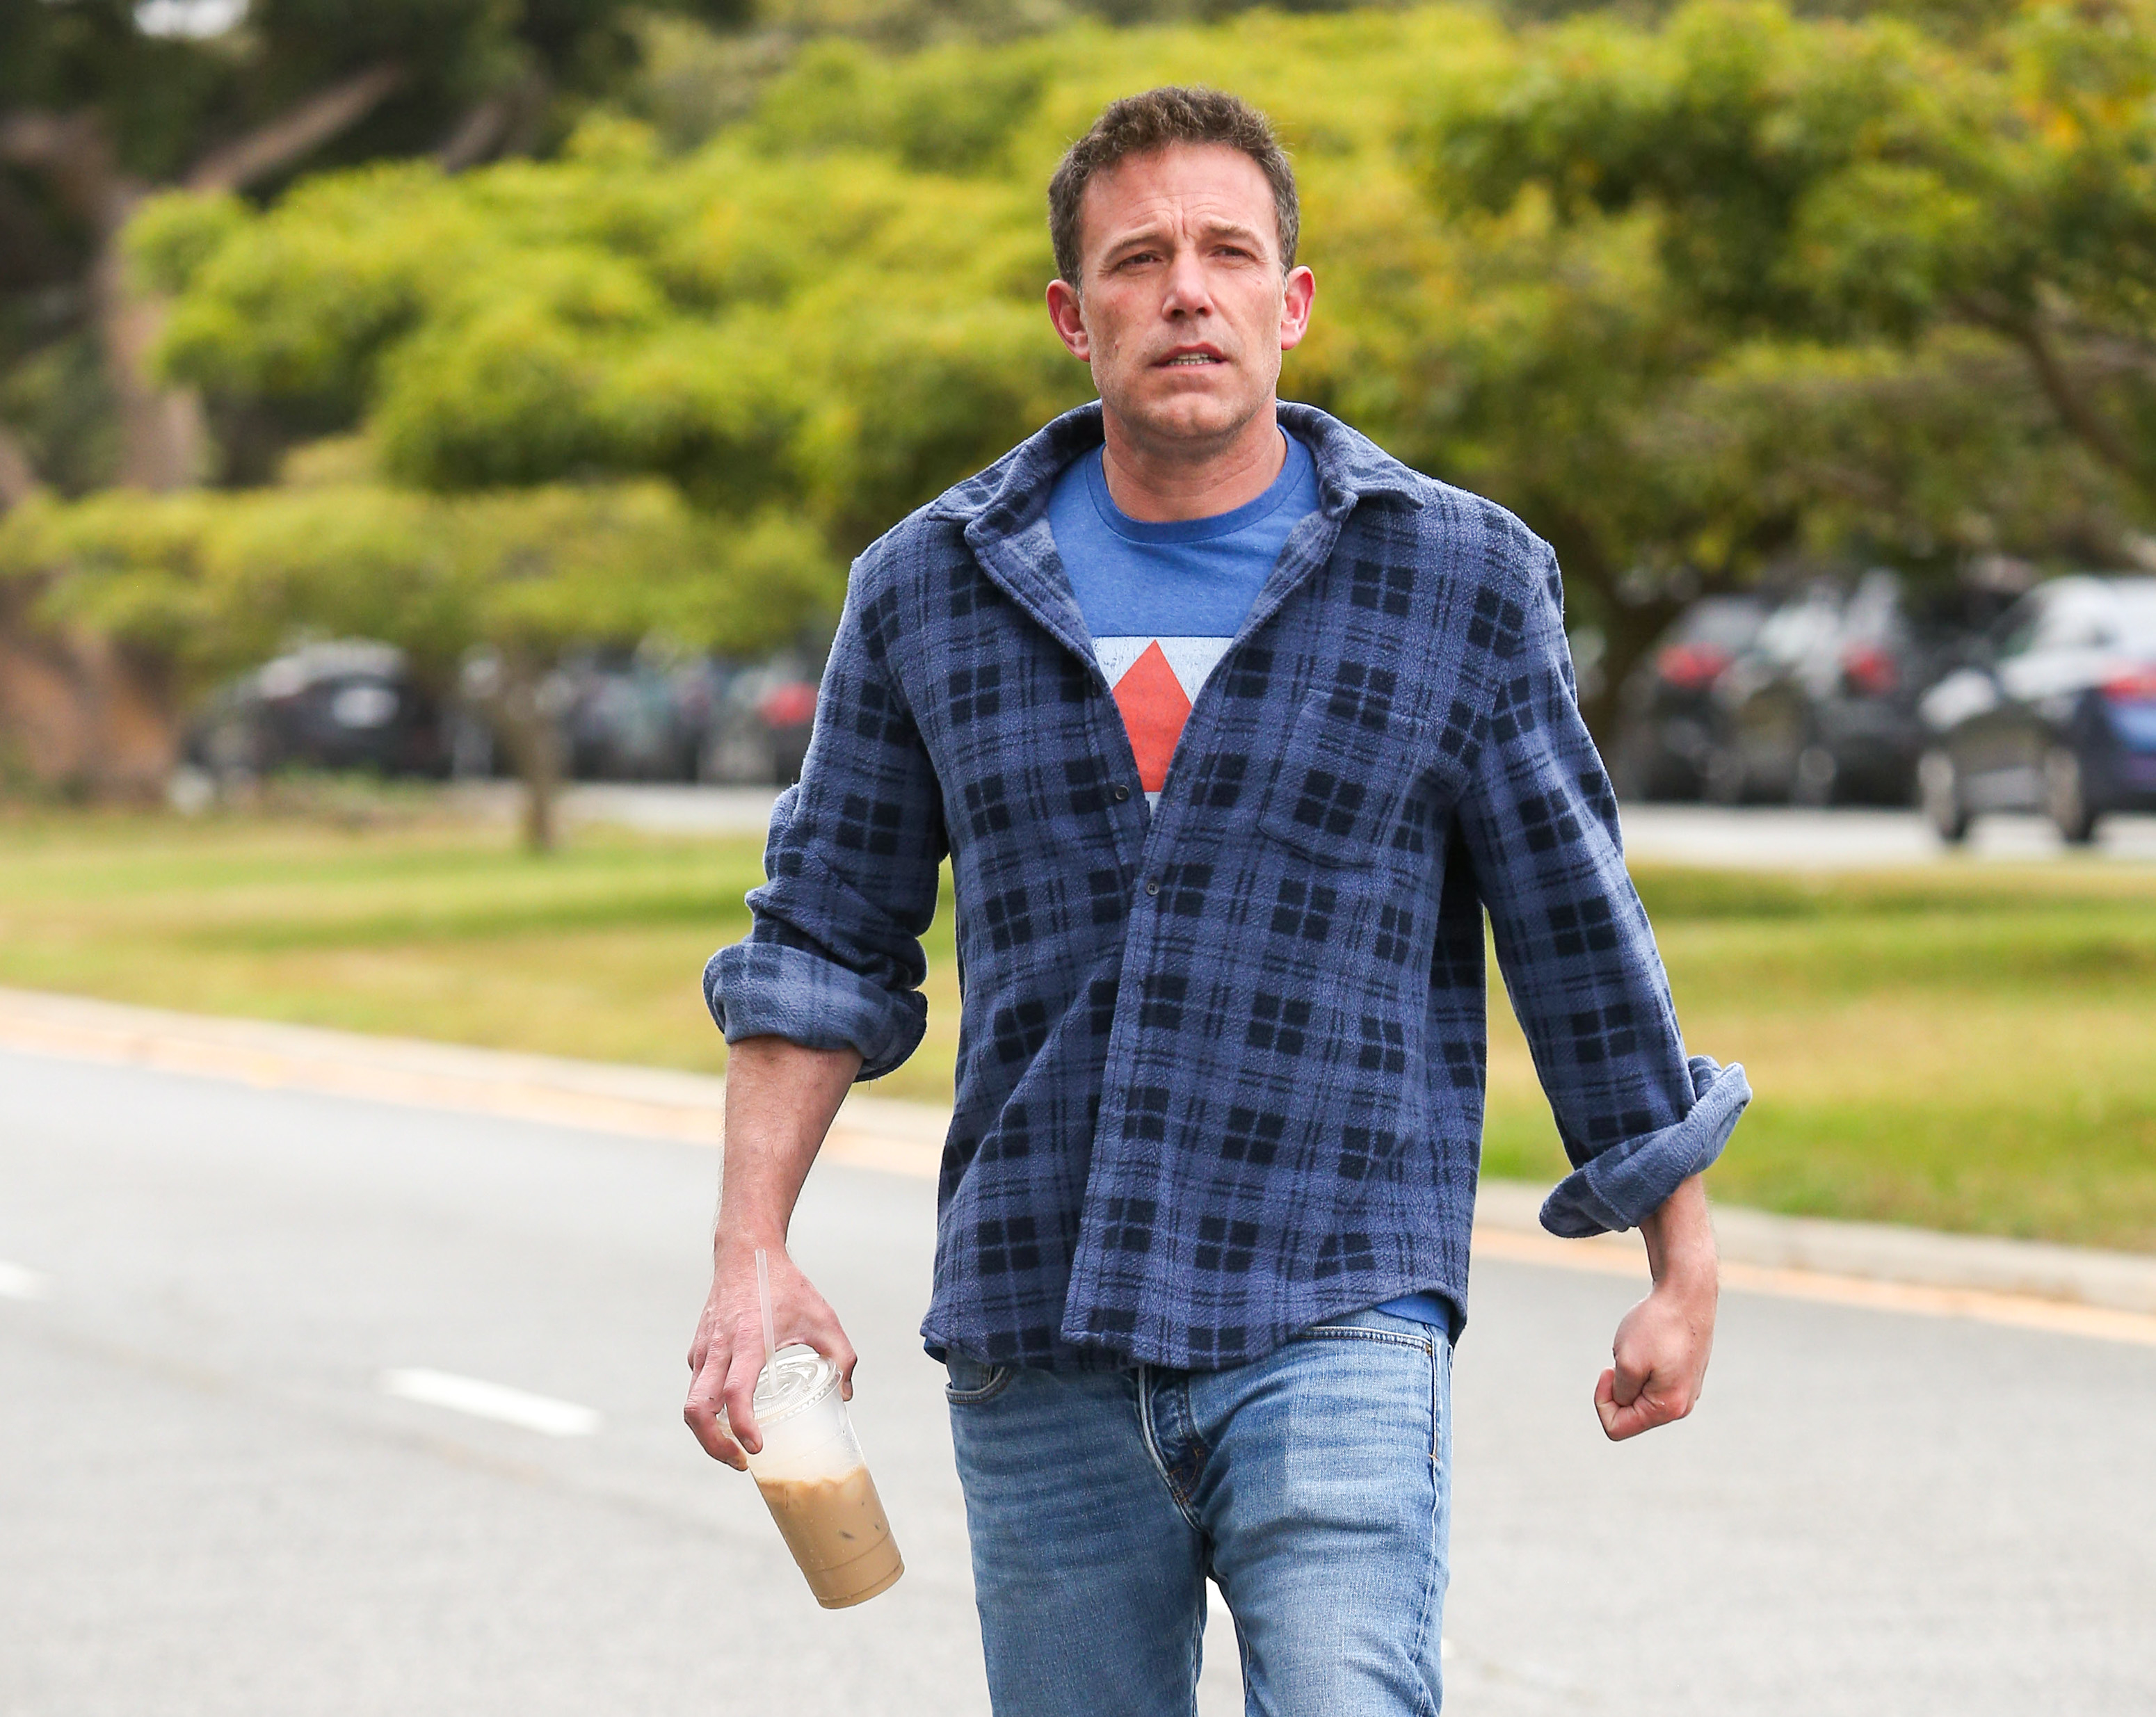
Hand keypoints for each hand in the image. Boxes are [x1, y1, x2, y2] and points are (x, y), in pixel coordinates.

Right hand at [683, 1240, 856, 1469]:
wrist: (746, 1252)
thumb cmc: (786, 1285)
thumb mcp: (823, 1318)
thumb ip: (842, 1356)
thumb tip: (848, 1394)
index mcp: (748, 1341)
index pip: (733, 1393)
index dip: (740, 1427)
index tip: (755, 1449)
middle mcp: (718, 1348)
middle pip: (696, 1409)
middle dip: (712, 1445)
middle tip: (740, 1461)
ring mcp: (703, 1349)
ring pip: (691, 1402)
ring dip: (707, 1433)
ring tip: (735, 1449)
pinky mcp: (698, 1349)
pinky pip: (695, 1387)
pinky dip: (707, 1410)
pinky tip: (731, 1417)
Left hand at [1594, 1264, 1715, 1439]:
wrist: (1688, 1293)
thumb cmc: (1656, 1326)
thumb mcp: (1626, 1362)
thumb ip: (1620, 1393)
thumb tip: (1624, 1403)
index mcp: (1667, 1409)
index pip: (1616, 1428)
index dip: (1602, 1402)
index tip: (1607, 1371)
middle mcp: (1681, 1406)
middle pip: (1630, 1415)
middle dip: (1617, 1388)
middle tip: (1622, 1357)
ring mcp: (1686, 1390)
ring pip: (1640, 1395)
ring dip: (1630, 1374)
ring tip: (1641, 1347)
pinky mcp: (1685, 1374)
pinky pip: (1652, 1380)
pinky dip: (1642, 1364)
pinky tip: (1651, 1343)